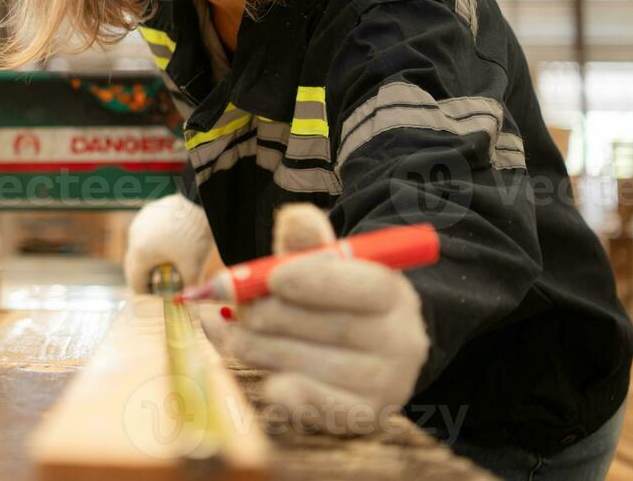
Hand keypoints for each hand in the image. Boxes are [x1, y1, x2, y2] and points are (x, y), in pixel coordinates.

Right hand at [123, 194, 221, 292]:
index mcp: (140, 254)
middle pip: (135, 265)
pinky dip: (156, 242)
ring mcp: (140, 222)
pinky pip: (147, 232)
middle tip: (161, 286)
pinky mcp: (148, 211)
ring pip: (141, 247)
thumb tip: (189, 303)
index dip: (146, 296)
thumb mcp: (193, 266)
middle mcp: (134, 237)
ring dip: (151, 258)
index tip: (157, 301)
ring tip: (168, 263)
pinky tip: (171, 242)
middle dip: (147, 277)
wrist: (200, 201)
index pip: (136, 283)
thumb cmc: (194, 235)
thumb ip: (189, 289)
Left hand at [222, 204, 429, 434]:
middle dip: (269, 314)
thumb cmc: (332, 297)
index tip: (272, 278)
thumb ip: (307, 237)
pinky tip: (264, 376)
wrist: (364, 352)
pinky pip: (312, 405)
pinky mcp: (362, 416)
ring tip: (230, 332)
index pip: (365, 286)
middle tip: (234, 305)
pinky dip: (280, 390)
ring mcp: (386, 384)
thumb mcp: (325, 262)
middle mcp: (402, 342)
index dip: (315, 281)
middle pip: (329, 328)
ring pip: (308, 364)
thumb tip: (290, 216)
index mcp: (395, 293)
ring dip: (257, 347)